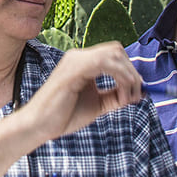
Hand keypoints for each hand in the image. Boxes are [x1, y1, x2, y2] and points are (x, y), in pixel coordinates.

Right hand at [24, 42, 142, 139]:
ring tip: (128, 98)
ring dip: (128, 76)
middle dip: (132, 72)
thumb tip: (136, 92)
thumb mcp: (97, 104)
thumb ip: (114, 95)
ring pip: (114, 54)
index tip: (135, 94)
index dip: (130, 71)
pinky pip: (104, 63)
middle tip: (135, 95)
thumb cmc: (64, 116)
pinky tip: (120, 96)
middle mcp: (78, 57)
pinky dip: (120, 78)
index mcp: (82, 63)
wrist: (40, 126)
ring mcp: (75, 61)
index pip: (114, 55)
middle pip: (117, 50)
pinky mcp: (73, 70)